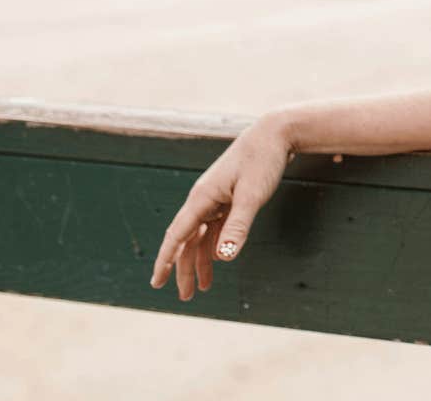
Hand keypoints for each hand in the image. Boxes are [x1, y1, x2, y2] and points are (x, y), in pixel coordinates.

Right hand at [148, 114, 294, 300]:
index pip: (177, 235)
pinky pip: (214, 228)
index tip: (156, 282)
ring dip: (199, 261)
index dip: (165, 260)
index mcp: (202, 198)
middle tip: (185, 297)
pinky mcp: (227, 197)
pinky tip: (216, 261)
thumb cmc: (263, 161)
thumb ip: (237, 227)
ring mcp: (215, 198)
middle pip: (186, 240)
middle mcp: (203, 199)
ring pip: (200, 236)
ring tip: (201, 288)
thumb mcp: (252, 195)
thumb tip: (222, 258)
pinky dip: (213, 246)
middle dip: (183, 269)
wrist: (274, 133)